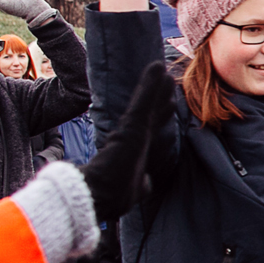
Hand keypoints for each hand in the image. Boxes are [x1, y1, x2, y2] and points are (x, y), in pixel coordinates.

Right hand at [80, 61, 177, 220]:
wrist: (95, 196)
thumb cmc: (110, 195)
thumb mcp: (134, 190)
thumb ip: (141, 185)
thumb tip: (147, 185)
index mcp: (132, 151)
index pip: (147, 129)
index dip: (157, 115)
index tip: (167, 104)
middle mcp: (133, 139)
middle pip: (150, 112)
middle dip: (160, 96)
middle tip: (168, 78)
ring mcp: (133, 131)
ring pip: (148, 103)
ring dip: (156, 85)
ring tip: (162, 68)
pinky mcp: (131, 127)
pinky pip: (143, 103)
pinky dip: (151, 85)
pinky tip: (157, 67)